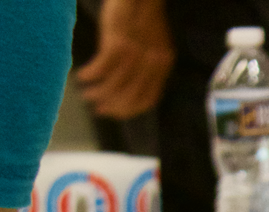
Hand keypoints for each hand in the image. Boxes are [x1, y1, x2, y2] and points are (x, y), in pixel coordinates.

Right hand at [75, 0, 174, 119]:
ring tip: (86, 94)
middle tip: (97, 109)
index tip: (115, 114)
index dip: (130, 111)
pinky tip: (82, 77)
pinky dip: (91, 75)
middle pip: (131, 95)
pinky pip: (103, 67)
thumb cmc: (142, 16)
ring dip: (98, 93)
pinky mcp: (119, 41)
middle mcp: (153, 62)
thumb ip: (147, 65)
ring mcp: (136, 53)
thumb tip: (129, 85)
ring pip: (116, 84)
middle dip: (112, 107)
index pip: (149, 99)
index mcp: (163, 65)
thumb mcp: (152, 44)